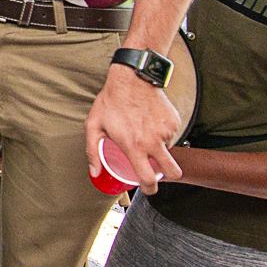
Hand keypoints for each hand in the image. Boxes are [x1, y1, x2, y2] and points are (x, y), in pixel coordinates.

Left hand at [83, 63, 183, 192]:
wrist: (132, 77)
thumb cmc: (111, 100)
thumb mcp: (94, 125)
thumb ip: (92, 151)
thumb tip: (94, 173)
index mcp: (135, 147)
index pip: (148, 179)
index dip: (150, 189)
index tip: (148, 188)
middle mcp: (154, 142)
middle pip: (173, 172)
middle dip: (168, 177)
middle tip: (157, 172)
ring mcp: (167, 131)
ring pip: (170, 151)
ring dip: (161, 150)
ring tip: (146, 137)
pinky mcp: (174, 121)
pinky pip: (172, 135)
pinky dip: (164, 134)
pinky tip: (151, 125)